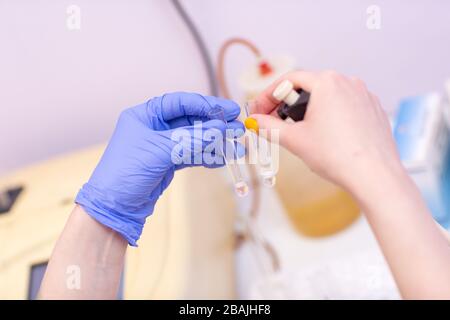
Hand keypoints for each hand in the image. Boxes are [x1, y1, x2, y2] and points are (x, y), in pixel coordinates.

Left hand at [75, 92, 243, 245]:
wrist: (115, 207)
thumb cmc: (127, 172)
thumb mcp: (161, 151)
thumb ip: (192, 138)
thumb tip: (221, 128)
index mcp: (145, 115)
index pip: (180, 103)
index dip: (205, 105)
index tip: (228, 110)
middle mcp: (153, 127)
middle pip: (190, 120)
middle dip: (214, 125)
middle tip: (238, 128)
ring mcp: (161, 146)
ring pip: (194, 140)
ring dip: (215, 143)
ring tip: (237, 147)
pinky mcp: (167, 163)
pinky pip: (191, 155)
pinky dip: (206, 157)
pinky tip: (222, 159)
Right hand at [250, 70, 402, 193]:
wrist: (374, 176)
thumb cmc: (337, 155)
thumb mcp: (295, 139)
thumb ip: (269, 127)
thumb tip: (255, 121)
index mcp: (327, 82)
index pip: (289, 80)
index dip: (269, 95)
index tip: (259, 110)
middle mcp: (348, 82)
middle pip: (309, 86)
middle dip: (288, 103)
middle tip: (274, 121)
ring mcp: (364, 95)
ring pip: (328, 97)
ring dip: (309, 110)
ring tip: (300, 131)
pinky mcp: (374, 110)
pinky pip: (345, 106)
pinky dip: (331, 116)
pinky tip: (325, 136)